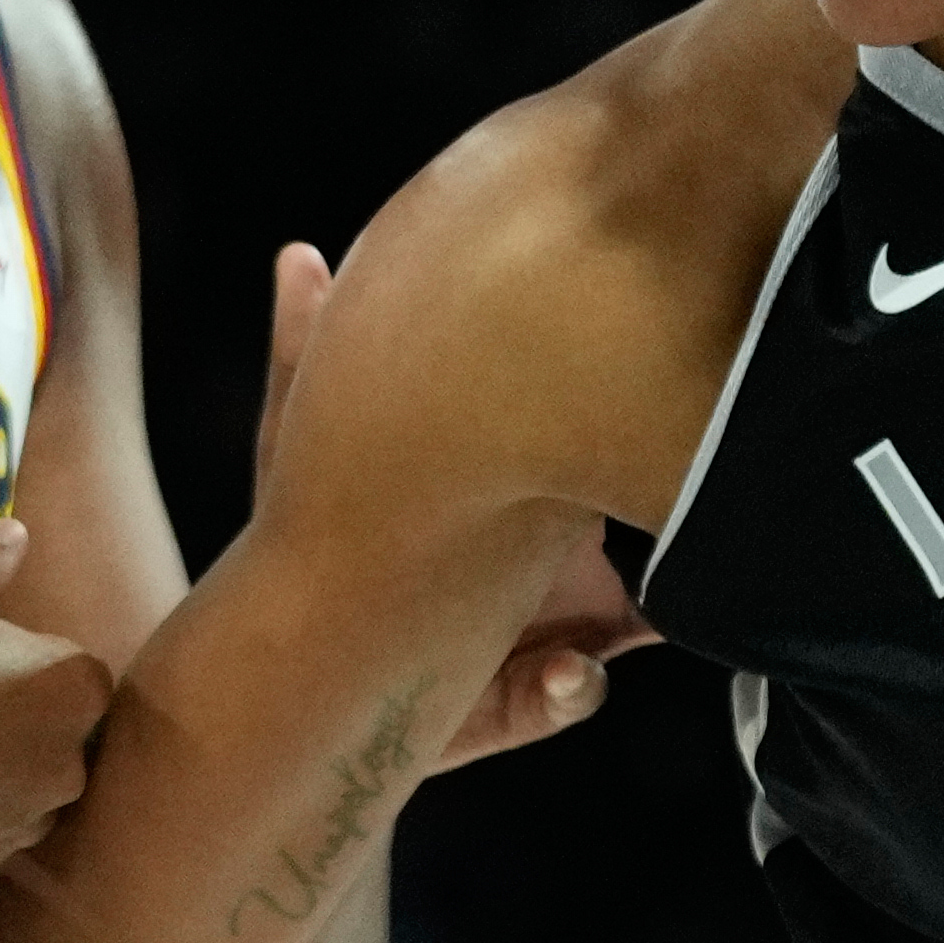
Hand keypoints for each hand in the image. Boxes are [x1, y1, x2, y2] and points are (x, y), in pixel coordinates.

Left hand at [253, 241, 649, 776]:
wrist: (308, 681)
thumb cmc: (304, 542)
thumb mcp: (293, 441)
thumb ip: (302, 351)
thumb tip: (296, 253)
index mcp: (515, 475)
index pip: (580, 426)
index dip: (604, 405)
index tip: (615, 385)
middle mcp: (554, 545)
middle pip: (632, 512)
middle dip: (650, 500)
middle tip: (650, 492)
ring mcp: (560, 620)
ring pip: (638, 608)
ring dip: (642, 608)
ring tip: (632, 611)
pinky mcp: (540, 689)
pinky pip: (581, 688)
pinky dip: (576, 687)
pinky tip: (570, 675)